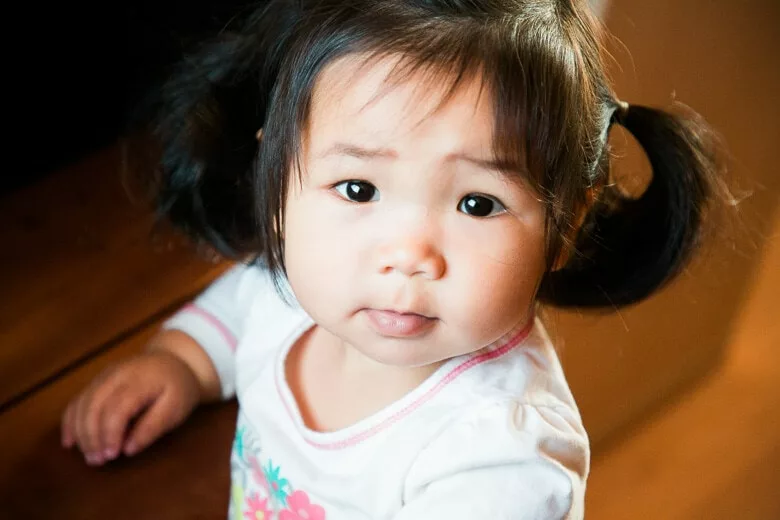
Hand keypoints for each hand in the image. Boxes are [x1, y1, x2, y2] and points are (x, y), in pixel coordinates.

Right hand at [60, 350, 202, 465]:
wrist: (176, 359)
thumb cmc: (179, 388)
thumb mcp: (176, 408)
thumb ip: (153, 427)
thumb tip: (129, 449)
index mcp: (140, 380)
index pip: (117, 408)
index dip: (110, 434)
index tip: (112, 456)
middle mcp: (117, 374)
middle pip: (93, 405)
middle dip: (91, 436)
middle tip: (97, 461)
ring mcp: (105, 375)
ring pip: (82, 403)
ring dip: (80, 432)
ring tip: (89, 456)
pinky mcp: (98, 379)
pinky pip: (78, 399)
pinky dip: (71, 421)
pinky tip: (70, 441)